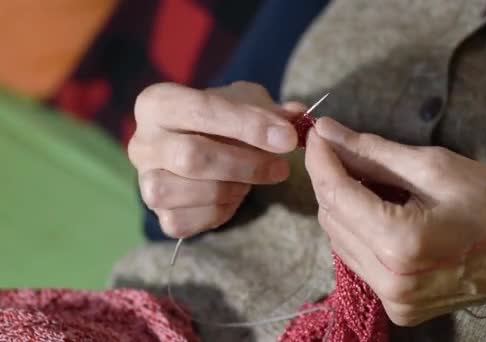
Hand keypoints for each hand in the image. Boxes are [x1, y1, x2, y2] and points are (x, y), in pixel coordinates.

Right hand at [129, 81, 300, 237]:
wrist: (205, 147)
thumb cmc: (225, 120)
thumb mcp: (248, 103)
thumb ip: (272, 110)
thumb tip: (296, 116)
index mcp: (157, 103)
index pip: (202, 109)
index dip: (248, 125)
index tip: (287, 138)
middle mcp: (141, 142)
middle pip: (191, 157)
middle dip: (245, 164)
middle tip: (281, 167)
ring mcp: (145, 182)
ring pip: (188, 192)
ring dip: (232, 188)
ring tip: (251, 179)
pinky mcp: (158, 216)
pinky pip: (187, 222)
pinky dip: (219, 211)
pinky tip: (233, 196)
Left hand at [305, 117, 485, 330]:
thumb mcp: (435, 167)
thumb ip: (373, 151)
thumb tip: (328, 132)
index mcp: (400, 242)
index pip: (335, 194)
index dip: (321, 159)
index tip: (319, 133)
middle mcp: (389, 278)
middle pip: (331, 218)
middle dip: (331, 179)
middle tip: (344, 149)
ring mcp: (393, 298)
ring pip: (339, 240)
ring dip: (343, 204)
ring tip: (366, 177)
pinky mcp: (398, 306)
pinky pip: (358, 259)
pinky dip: (359, 229)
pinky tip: (377, 208)